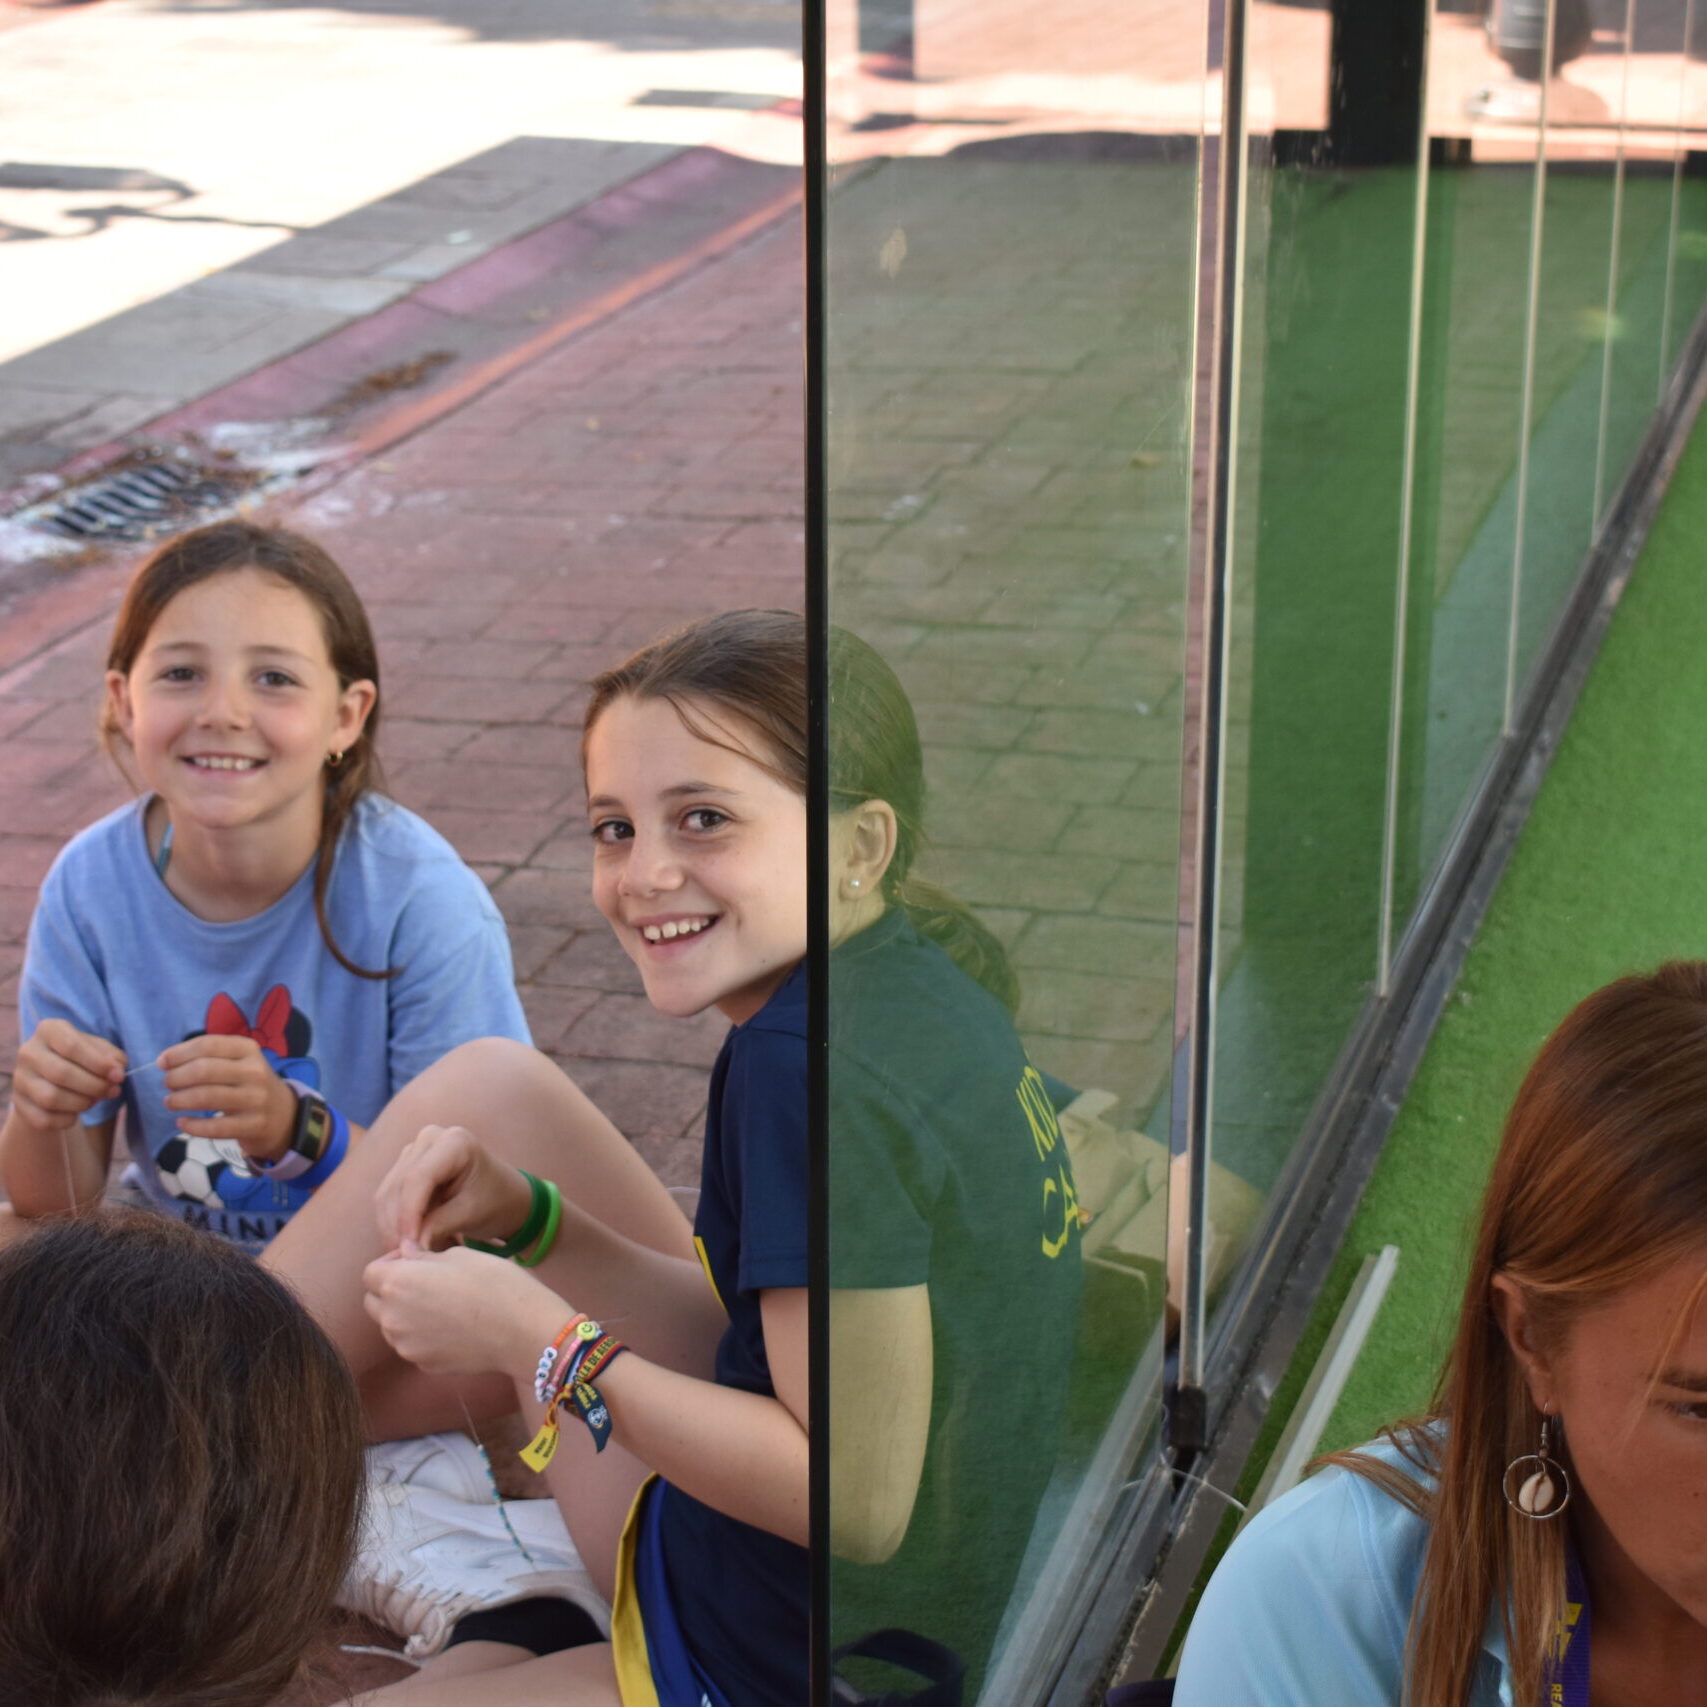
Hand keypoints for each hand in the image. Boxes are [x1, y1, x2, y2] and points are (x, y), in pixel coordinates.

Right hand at [10, 1019, 124, 1134]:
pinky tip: (77, 1112)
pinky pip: (44, 1119)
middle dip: (95, 1085)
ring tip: (96, 1099)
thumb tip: (118, 1069)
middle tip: (114, 1091)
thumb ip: (111, 1056)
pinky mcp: (19, 1105)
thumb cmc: (81, 1059)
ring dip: (83, 1103)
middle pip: (61, 1073)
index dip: (99, 1063)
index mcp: (49, 1030)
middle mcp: (29, 1052)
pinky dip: (67, 1119)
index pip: (71, 1046)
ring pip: (51, 1098)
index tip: (119, 1075)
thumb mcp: (98, 1050)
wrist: (52, 1081)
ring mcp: (20, 1079)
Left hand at [159, 1036, 296, 1162]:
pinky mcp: (254, 1125)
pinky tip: (182, 1123)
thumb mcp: (238, 1062)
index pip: (207, 1045)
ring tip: (170, 1102)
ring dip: (179, 1100)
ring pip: (207, 1097)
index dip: (178, 1054)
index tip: (162, 1063)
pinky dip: (192, 1126)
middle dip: (176, 1077)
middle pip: (204, 1070)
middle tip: (167, 1084)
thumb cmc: (249, 1083)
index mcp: (248, 1049)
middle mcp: (255, 1071)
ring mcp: (256, 1099)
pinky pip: (215, 1127)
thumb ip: (207, 1057)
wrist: (284, 1115)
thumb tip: (165, 1061)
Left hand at [362, 1244, 568, 1377]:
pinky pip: (413, 1346)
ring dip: (405, 1314)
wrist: (522, 1330)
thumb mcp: (460, 1255)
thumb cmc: (495, 1282)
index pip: (370, 1273)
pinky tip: (455, 1328)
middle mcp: (391, 1318)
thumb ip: (424, 1256)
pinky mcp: (423, 1365)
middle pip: (374, 1302)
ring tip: (443, 1306)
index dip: (390, 1263)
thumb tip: (408, 1255)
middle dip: (391, 1290)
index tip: (415, 1260)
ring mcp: (406, 1347)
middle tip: (426, 1282)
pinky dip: (424, 1336)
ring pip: (392, 1326)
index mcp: (397, 1283)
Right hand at [373, 1124, 533, 1252]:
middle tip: (407, 1259)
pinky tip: (409, 1244)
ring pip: (387, 1194)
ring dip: (393, 1228)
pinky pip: (388, 1199)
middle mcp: (430, 1138)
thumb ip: (438, 1226)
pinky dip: (394, 1224)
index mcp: (455, 1142)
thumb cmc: (495, 1201)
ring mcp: (414, 1150)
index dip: (408, 1214)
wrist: (502, 1195)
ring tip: (413, 1255)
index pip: (418, 1178)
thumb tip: (406, 1248)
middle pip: (398, 1186)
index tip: (408, 1247)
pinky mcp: (404, 1166)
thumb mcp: (472, 1214)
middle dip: (398, 1226)